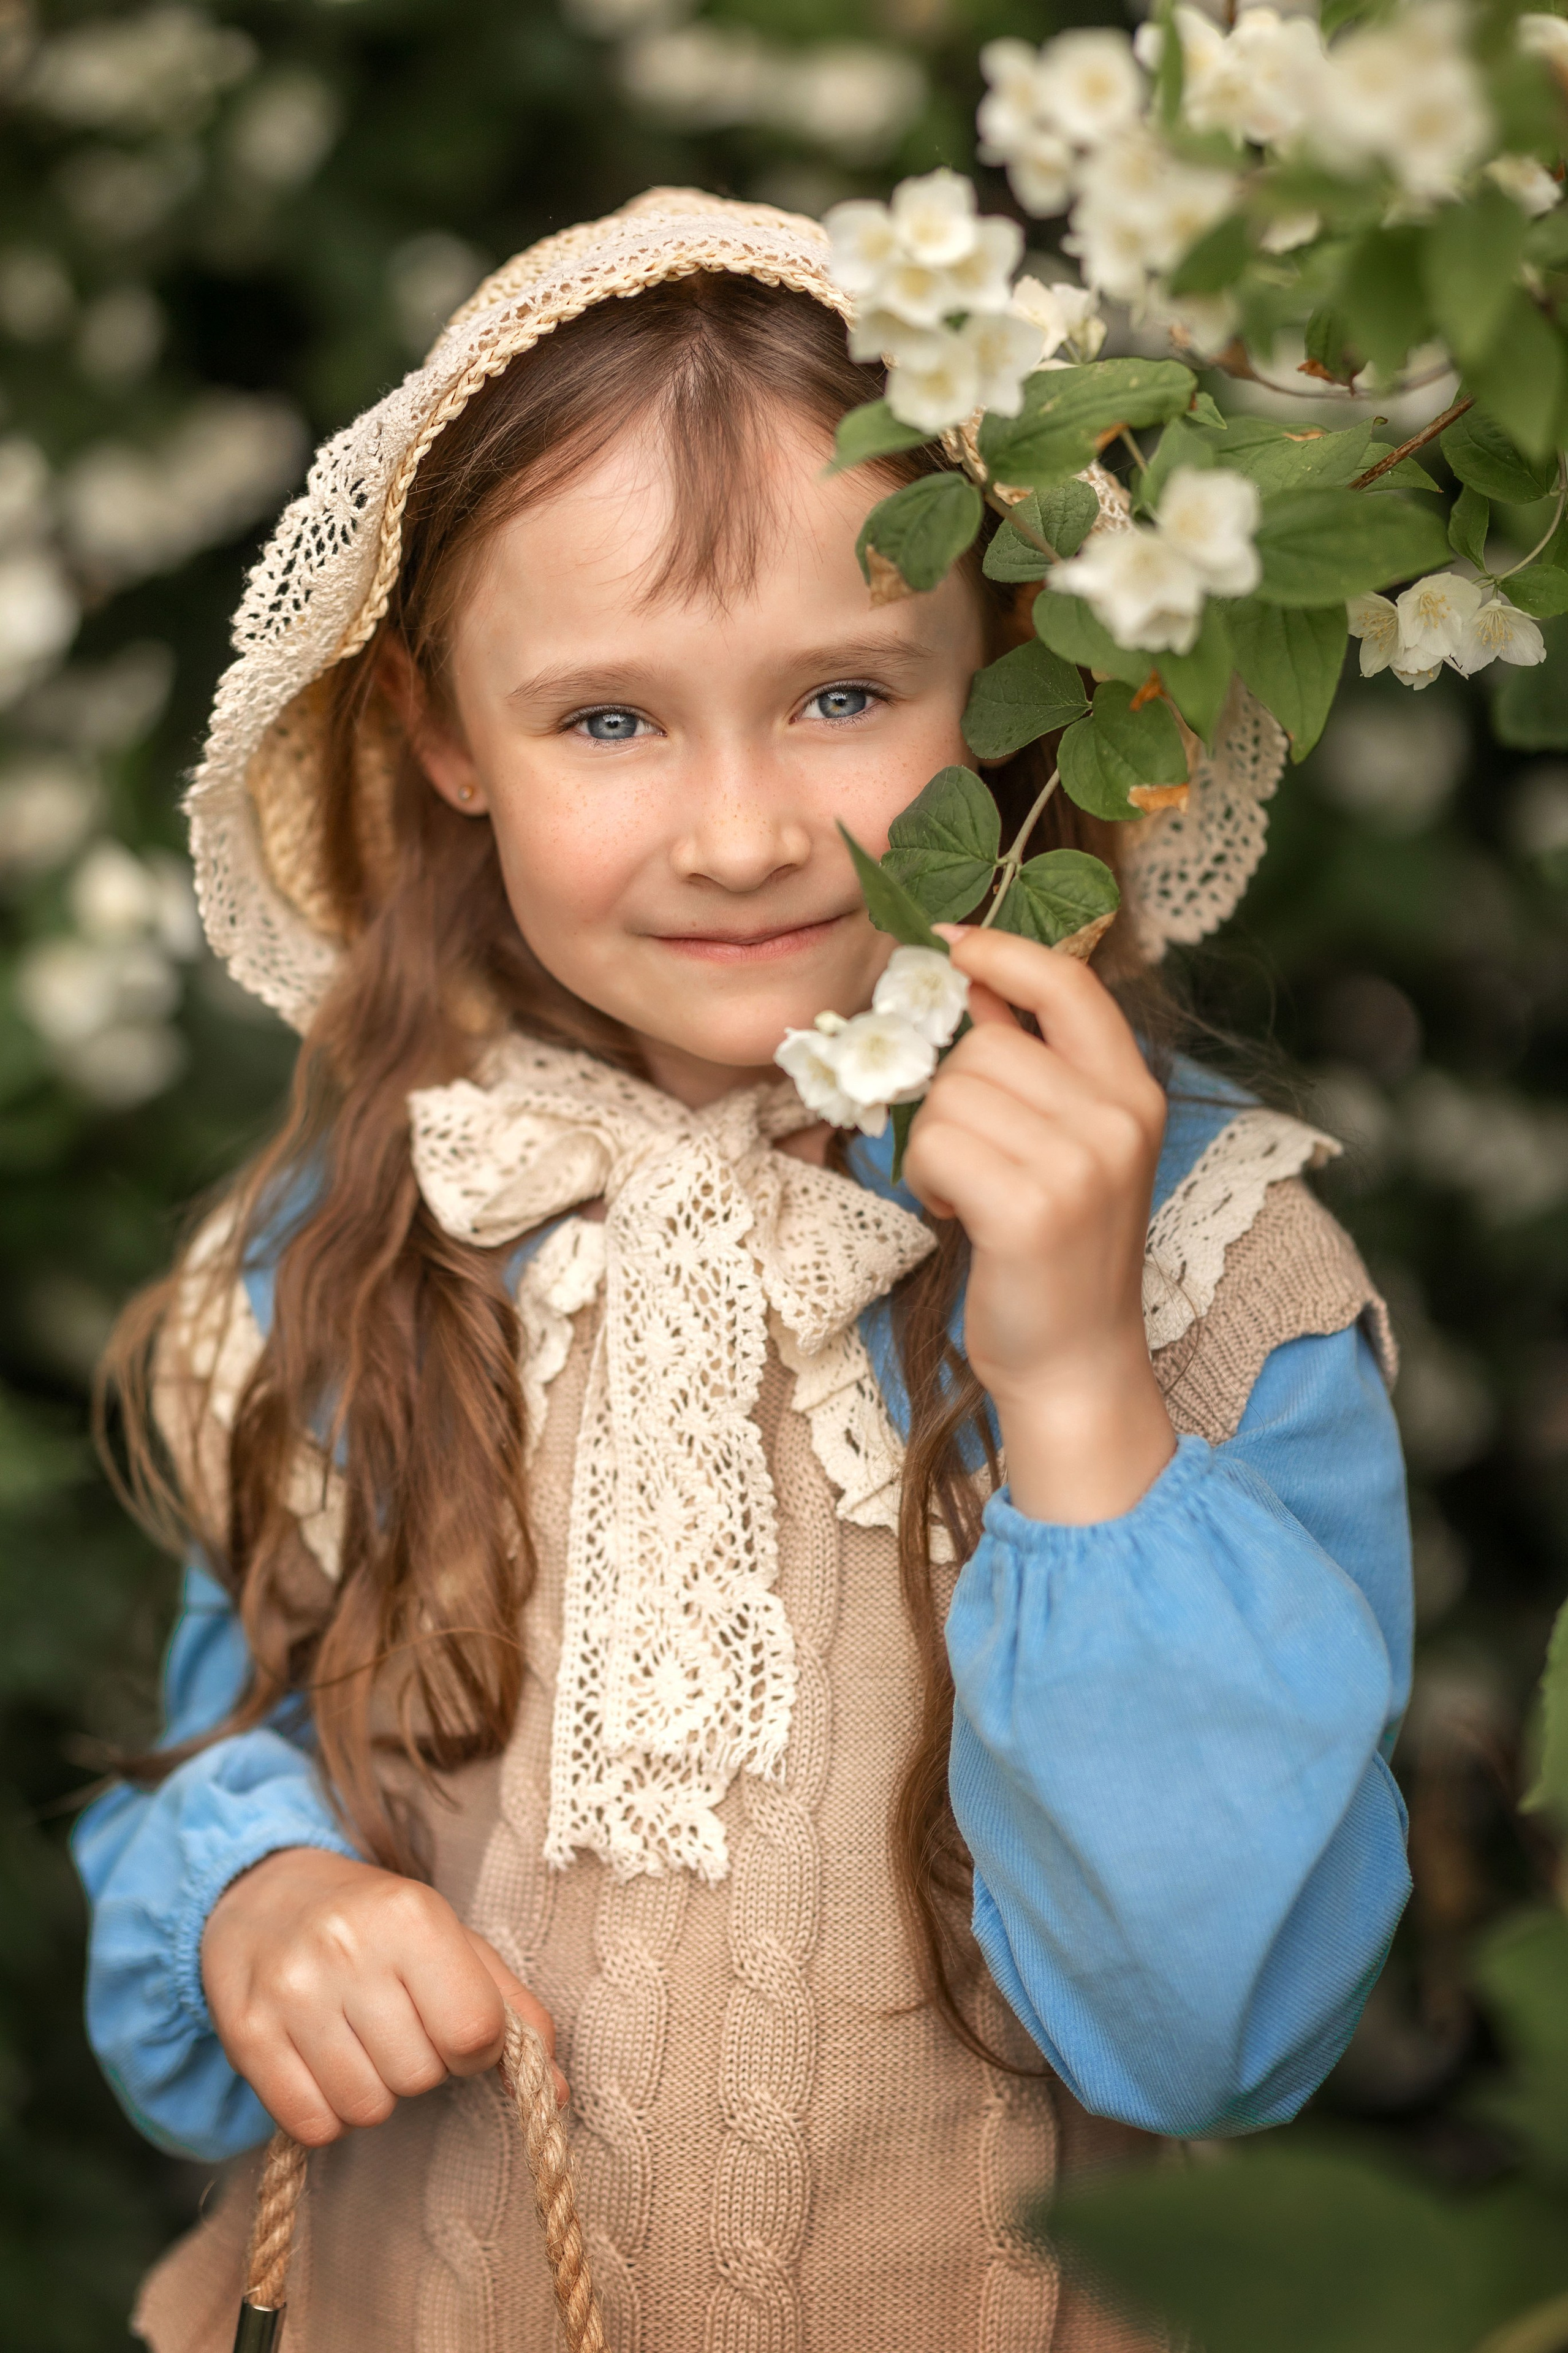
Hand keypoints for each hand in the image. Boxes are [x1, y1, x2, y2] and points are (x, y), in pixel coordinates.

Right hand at [202, 1846, 564, 2146]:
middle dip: (420, 2063)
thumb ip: (513, 2012)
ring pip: (367, 2108)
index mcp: (412, 1915)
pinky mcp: (245, 2033)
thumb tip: (556, 2094)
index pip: (474, 2032)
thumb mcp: (454, 1942)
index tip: (451, 2024)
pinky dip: (326, 2113)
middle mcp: (347, 1947)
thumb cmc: (379, 1925)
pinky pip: (311, 2124)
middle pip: (420, 2075)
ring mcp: (290, 1991)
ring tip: (359, 2041)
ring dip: (374, 2091)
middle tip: (396, 2024)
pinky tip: (322, 2064)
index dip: (473, 2047)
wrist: (266, 1894)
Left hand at [901, 925, 1174, 1524]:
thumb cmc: (1055, 1256)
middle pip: (983, 1044)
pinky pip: (933, 1144)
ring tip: (966, 1189)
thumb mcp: (1067, 1146)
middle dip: (949, 1093)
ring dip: (932, 1140)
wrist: (1075, 1368)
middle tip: (967, 1155)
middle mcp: (1118, 1119)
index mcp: (1134, 1093)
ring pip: (949, 1093)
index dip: (1002, 951)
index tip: (950, 942)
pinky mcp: (1031, 1209)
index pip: (1069, 982)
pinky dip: (922, 1177)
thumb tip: (972, 982)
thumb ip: (1032, 1063)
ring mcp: (1080, 1164)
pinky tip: (952, 1212)